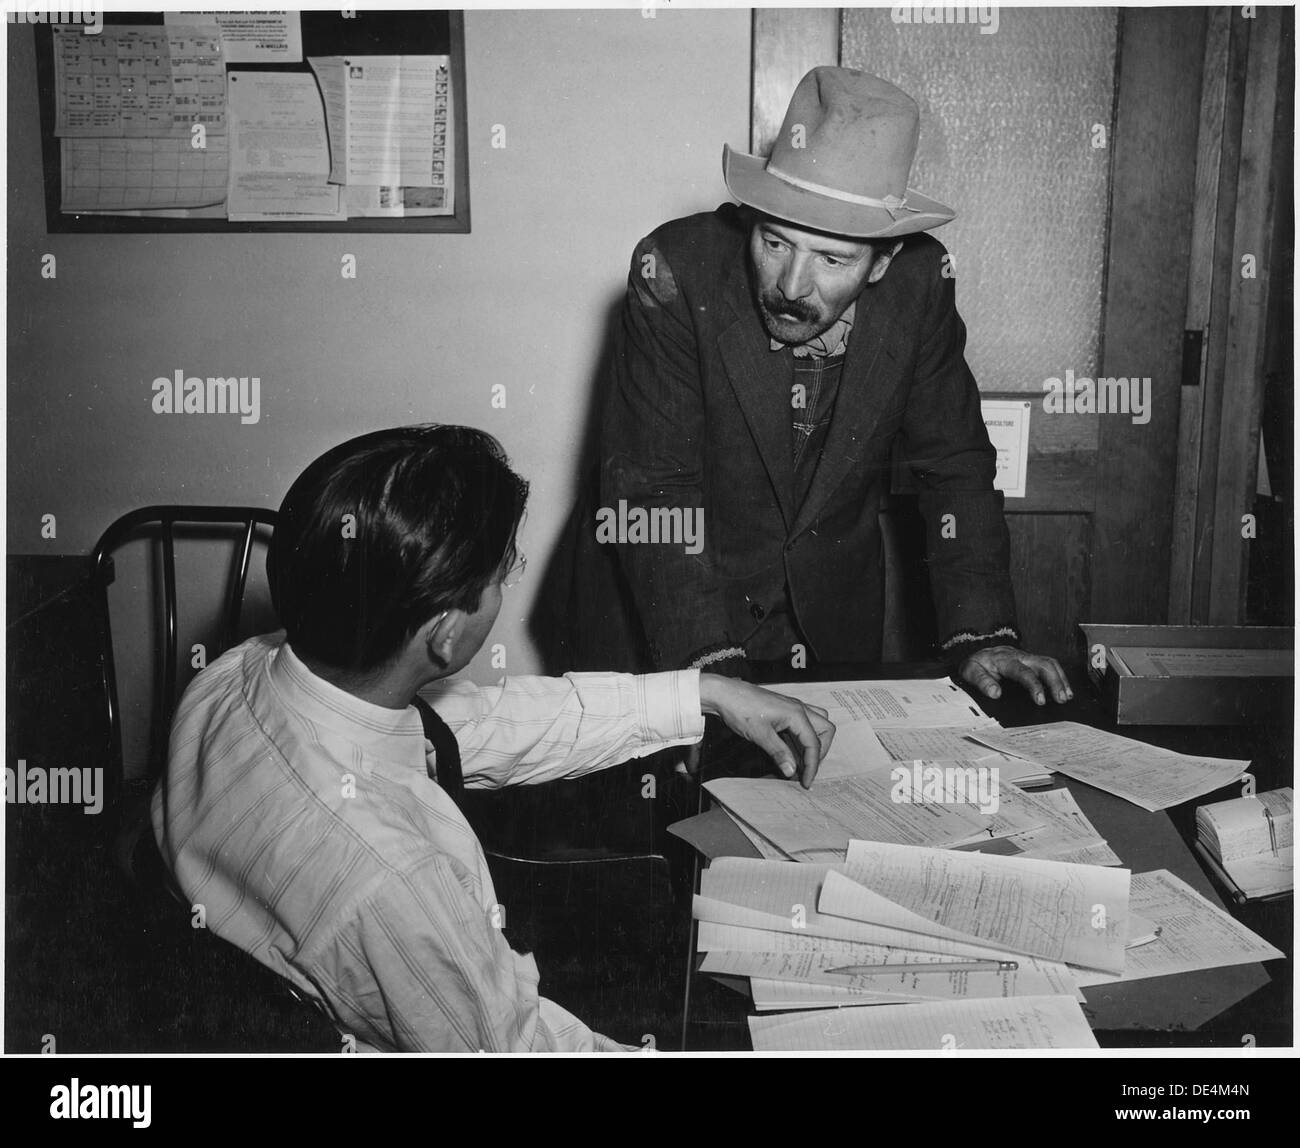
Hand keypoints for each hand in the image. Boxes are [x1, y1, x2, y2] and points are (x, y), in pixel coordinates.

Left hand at [698, 675, 834, 786]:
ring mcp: (792, 708)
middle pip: (825, 730)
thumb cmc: (740, 708)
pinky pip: (802, 724)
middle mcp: (798, 708)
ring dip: (813, 743)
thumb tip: (792, 771)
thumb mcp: (760, 734)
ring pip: (817, 724)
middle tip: (807, 768)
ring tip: (800, 761)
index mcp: (796, 713)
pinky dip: (801, 738)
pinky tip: (790, 751)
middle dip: (820, 751)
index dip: (812, 765)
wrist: (723, 694)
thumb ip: (779, 753)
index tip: (806, 782)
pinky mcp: (783, 710)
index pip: (814, 744)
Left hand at [958, 645, 1071, 705]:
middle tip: (1061, 699)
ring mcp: (1028, 658)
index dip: (1034, 685)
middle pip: (1043, 664)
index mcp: (1004, 659)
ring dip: (1061, 679)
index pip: (1023, 671)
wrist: (979, 654)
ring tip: (1067, 697)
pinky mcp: (1032, 661)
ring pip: (1050, 663)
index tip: (1041, 700)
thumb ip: (981, 681)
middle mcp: (1019, 656)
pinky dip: (1060, 676)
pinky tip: (1065, 690)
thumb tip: (995, 693)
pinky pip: (1050, 665)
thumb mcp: (970, 672)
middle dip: (1055, 681)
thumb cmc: (977, 665)